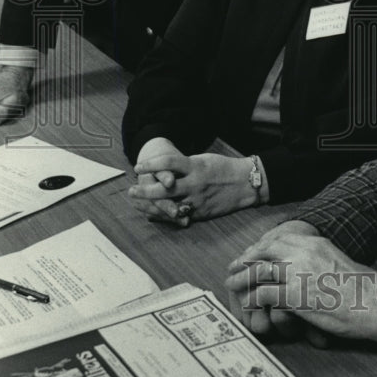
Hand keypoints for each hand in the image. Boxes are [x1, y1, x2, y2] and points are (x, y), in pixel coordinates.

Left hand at [131, 147, 265, 222]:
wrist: (245, 184)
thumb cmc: (223, 168)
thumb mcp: (203, 160)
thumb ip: (185, 166)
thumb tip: (165, 171)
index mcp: (196, 167)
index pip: (168, 163)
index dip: (151, 164)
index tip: (137, 167)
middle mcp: (195, 184)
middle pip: (164, 189)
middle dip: (145, 191)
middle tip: (131, 191)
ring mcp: (198, 201)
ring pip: (169, 207)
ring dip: (151, 206)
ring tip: (138, 204)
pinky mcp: (201, 213)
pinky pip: (179, 216)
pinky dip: (165, 216)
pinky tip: (153, 214)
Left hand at [226, 230, 376, 347]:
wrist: (376, 303)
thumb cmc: (363, 289)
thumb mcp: (337, 262)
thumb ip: (317, 260)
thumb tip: (303, 268)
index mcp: (315, 243)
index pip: (279, 238)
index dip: (261, 247)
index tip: (250, 254)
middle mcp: (304, 252)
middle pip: (264, 250)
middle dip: (246, 259)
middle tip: (234, 268)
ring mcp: (298, 273)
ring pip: (258, 271)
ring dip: (242, 279)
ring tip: (232, 284)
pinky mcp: (295, 295)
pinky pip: (263, 295)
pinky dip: (252, 302)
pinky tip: (249, 307)